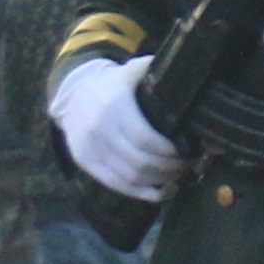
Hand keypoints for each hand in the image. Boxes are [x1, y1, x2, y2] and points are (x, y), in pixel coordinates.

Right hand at [49, 55, 182, 202]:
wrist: (72, 91)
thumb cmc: (113, 83)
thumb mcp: (132, 71)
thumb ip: (156, 72)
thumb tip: (191, 72)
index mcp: (114, 105)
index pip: (145, 138)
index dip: (169, 151)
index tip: (187, 151)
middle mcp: (98, 128)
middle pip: (140, 161)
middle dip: (169, 168)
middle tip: (186, 165)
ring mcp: (89, 147)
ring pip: (129, 176)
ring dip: (158, 181)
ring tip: (176, 176)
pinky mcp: (84, 160)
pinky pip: (114, 183)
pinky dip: (139, 192)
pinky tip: (159, 193)